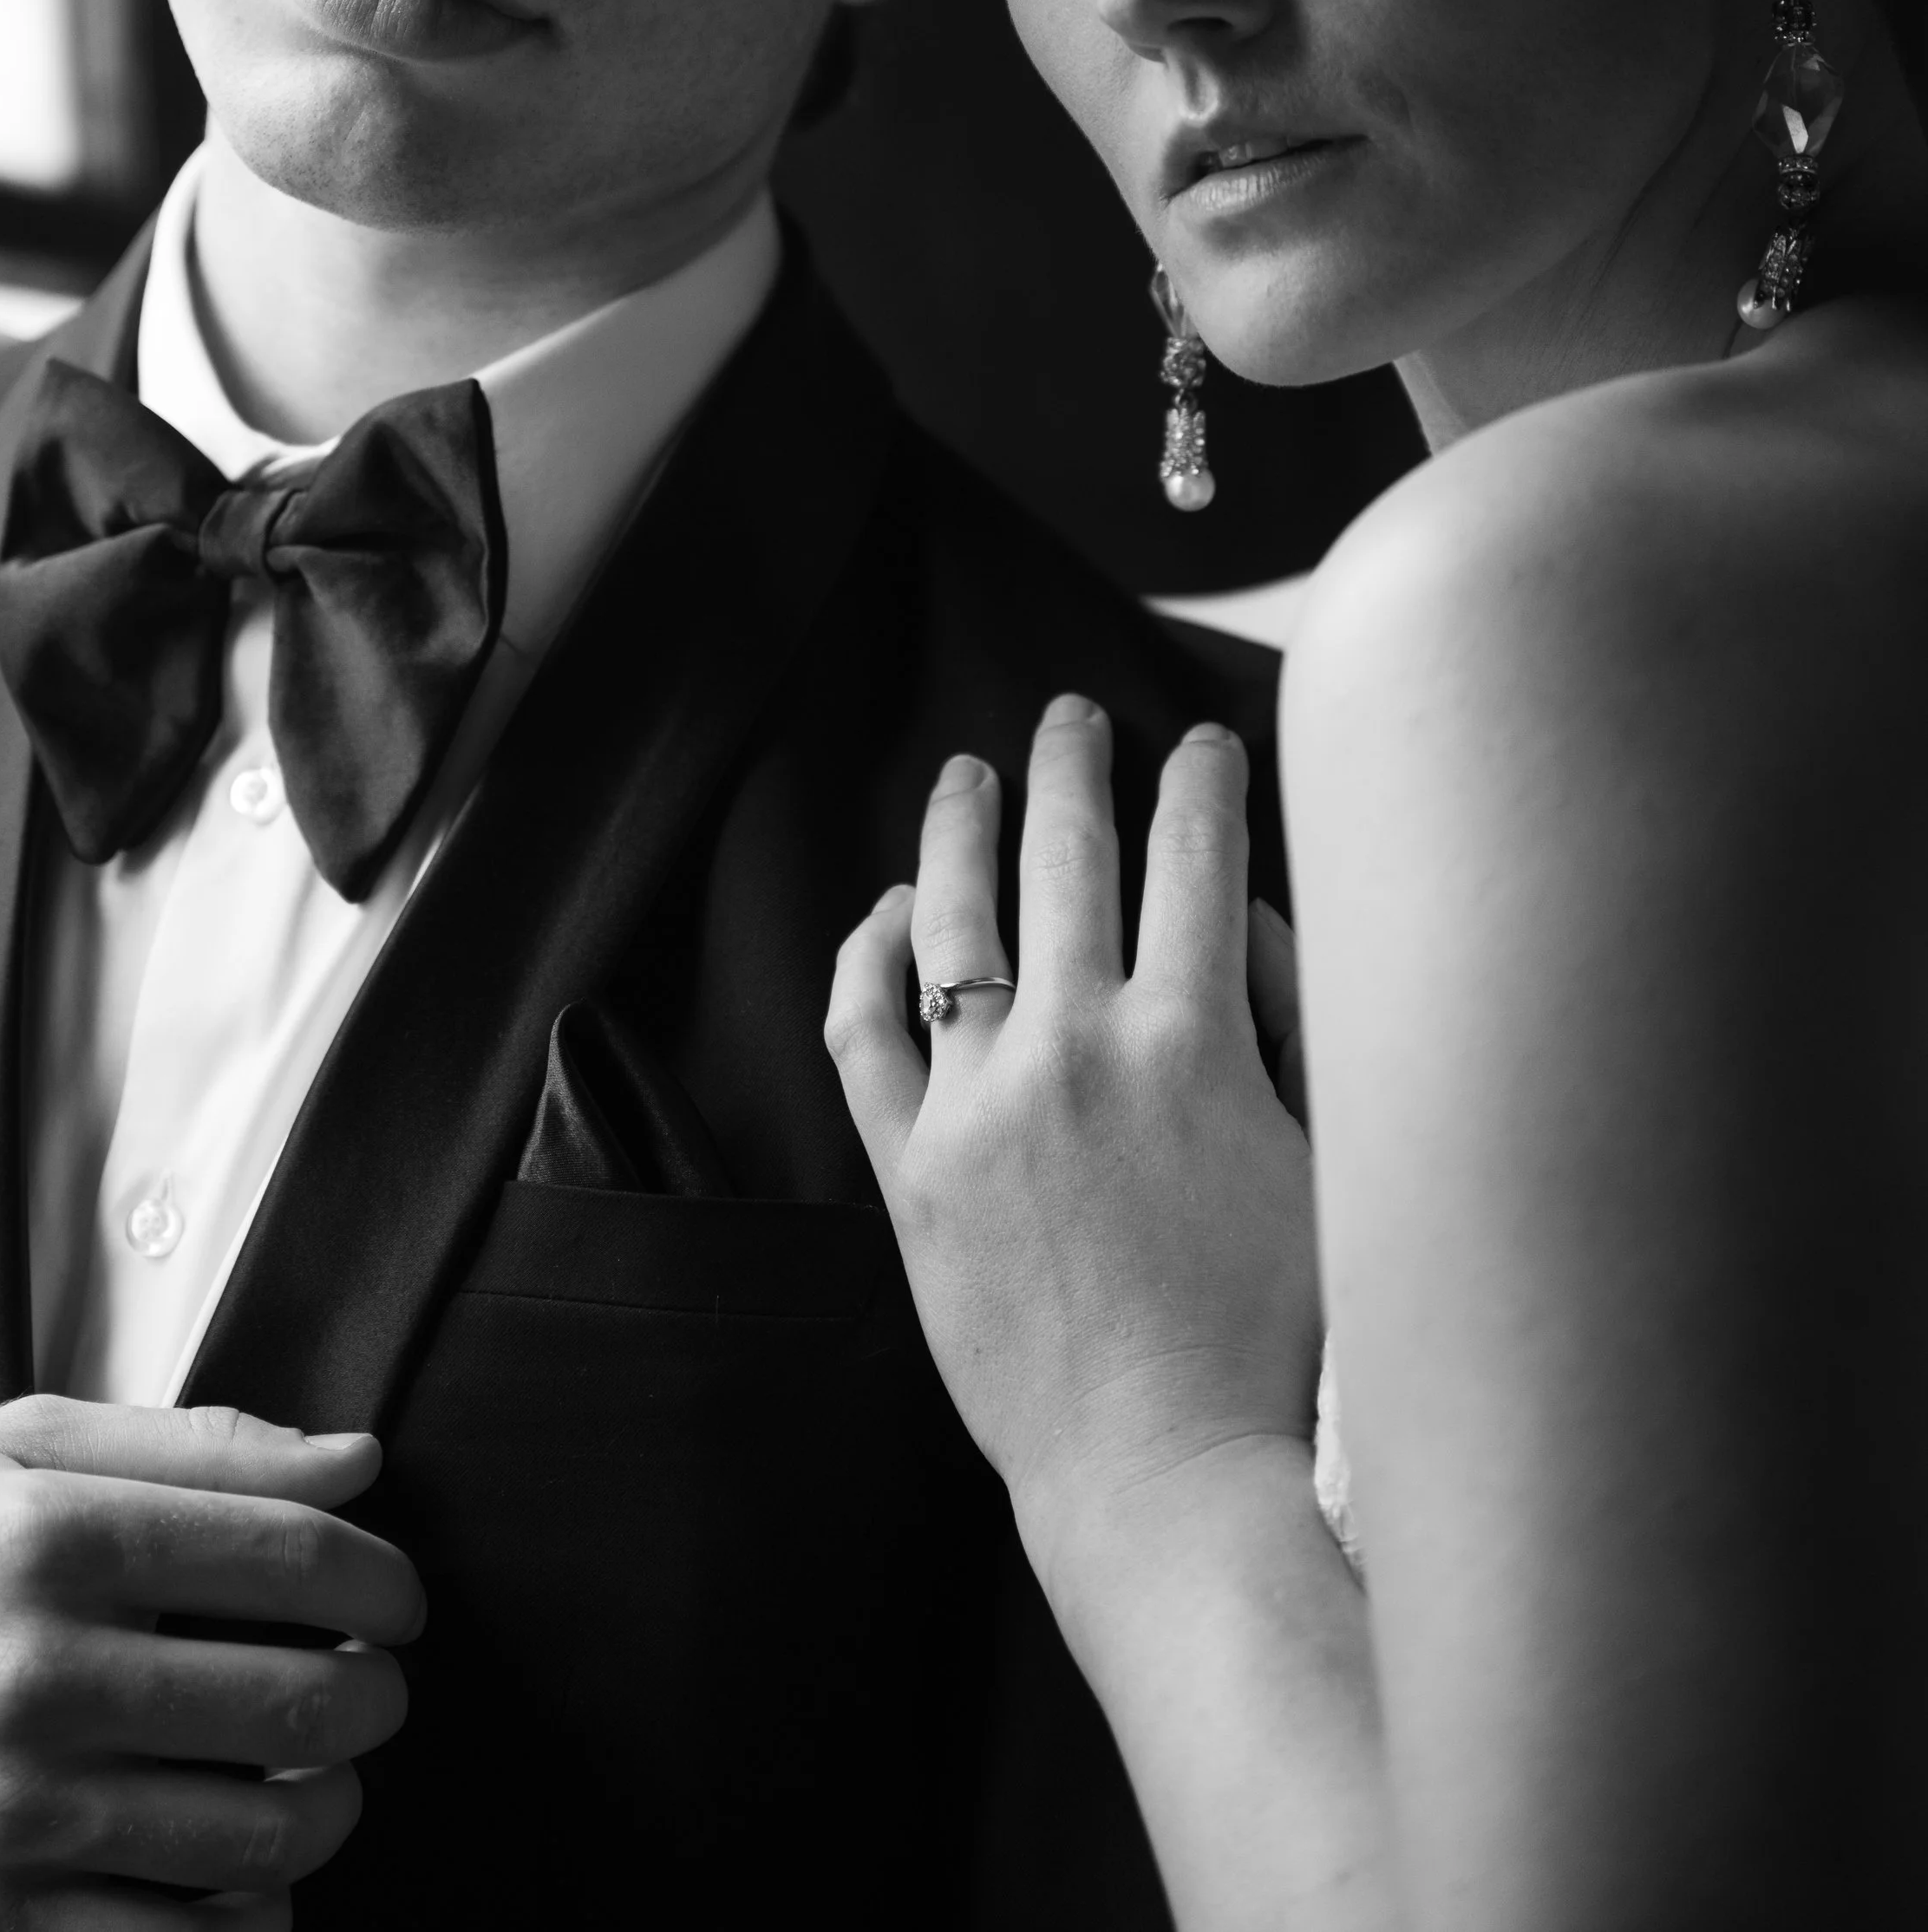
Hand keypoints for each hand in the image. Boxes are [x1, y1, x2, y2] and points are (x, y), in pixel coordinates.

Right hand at [0, 1395, 423, 1928]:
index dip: (384, 1582)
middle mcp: (39, 1677)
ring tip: (313, 1775)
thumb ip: (200, 1446)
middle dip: (373, 1698)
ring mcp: (14, 1814)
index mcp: (57, 1541)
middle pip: (301, 1703)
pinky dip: (249, 1916)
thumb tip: (357, 1459)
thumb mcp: (24, 1450)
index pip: (297, 1558)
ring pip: (262, 1838)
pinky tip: (244, 1867)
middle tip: (363, 1688)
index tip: (395, 1602)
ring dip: (328, 1806)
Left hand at [827, 700, 1321, 1574]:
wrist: (1163, 1474)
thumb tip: (1245, 923)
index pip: (1197, 858)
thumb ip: (1293, 1030)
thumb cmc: (1271, 1338)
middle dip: (1075, 763)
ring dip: (962, 824)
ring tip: (967, 772)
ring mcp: (977, 1104)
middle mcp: (1075, 1047)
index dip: (1203, 781)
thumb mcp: (1327, 1164)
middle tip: (1074, 715)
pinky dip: (869, 953)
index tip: (1202, 739)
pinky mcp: (907, 1169)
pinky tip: (890, 909)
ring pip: (954, 916)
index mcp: (1192, 1040)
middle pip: (1068, 854)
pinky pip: (863, 1029)